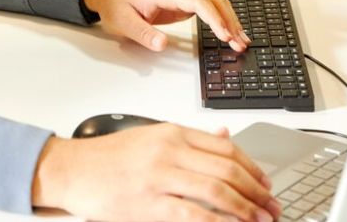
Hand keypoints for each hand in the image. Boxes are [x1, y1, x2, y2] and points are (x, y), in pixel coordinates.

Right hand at [33, 124, 279, 220]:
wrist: (75, 170)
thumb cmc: (110, 156)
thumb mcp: (151, 136)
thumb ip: (189, 138)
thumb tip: (225, 136)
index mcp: (171, 133)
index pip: (225, 146)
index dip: (252, 167)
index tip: (265, 184)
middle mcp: (169, 151)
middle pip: (227, 169)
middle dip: (256, 191)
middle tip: (272, 207)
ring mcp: (160, 178)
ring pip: (217, 191)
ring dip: (246, 209)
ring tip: (260, 221)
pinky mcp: (150, 205)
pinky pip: (194, 216)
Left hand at [82, 0, 250, 52]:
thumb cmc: (115, 3)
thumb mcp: (123, 22)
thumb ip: (143, 34)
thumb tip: (162, 45)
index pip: (199, 2)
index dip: (215, 19)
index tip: (226, 36)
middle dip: (229, 21)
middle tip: (239, 44)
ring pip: (214, 1)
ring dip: (229, 19)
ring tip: (241, 40)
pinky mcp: (182, 1)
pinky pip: (207, 6)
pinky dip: (221, 17)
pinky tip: (229, 30)